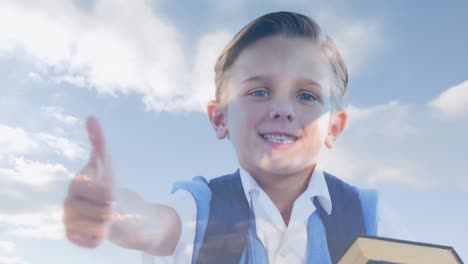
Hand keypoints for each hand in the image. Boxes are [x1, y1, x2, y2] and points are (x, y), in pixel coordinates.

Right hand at [63, 116, 113, 247]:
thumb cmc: (108, 183)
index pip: (102, 193)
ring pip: (99, 228)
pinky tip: (99, 228)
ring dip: (108, 223)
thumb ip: (99, 141)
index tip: (110, 191)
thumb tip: (91, 117)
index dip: (110, 194)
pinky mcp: (73, 237)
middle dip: (111, 210)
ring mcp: (69, 221)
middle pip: (103, 213)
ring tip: (103, 216)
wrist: (111, 208)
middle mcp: (67, 203)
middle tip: (108, 206)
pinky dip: (101, 236)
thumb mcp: (107, 163)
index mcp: (77, 184)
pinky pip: (94, 241)